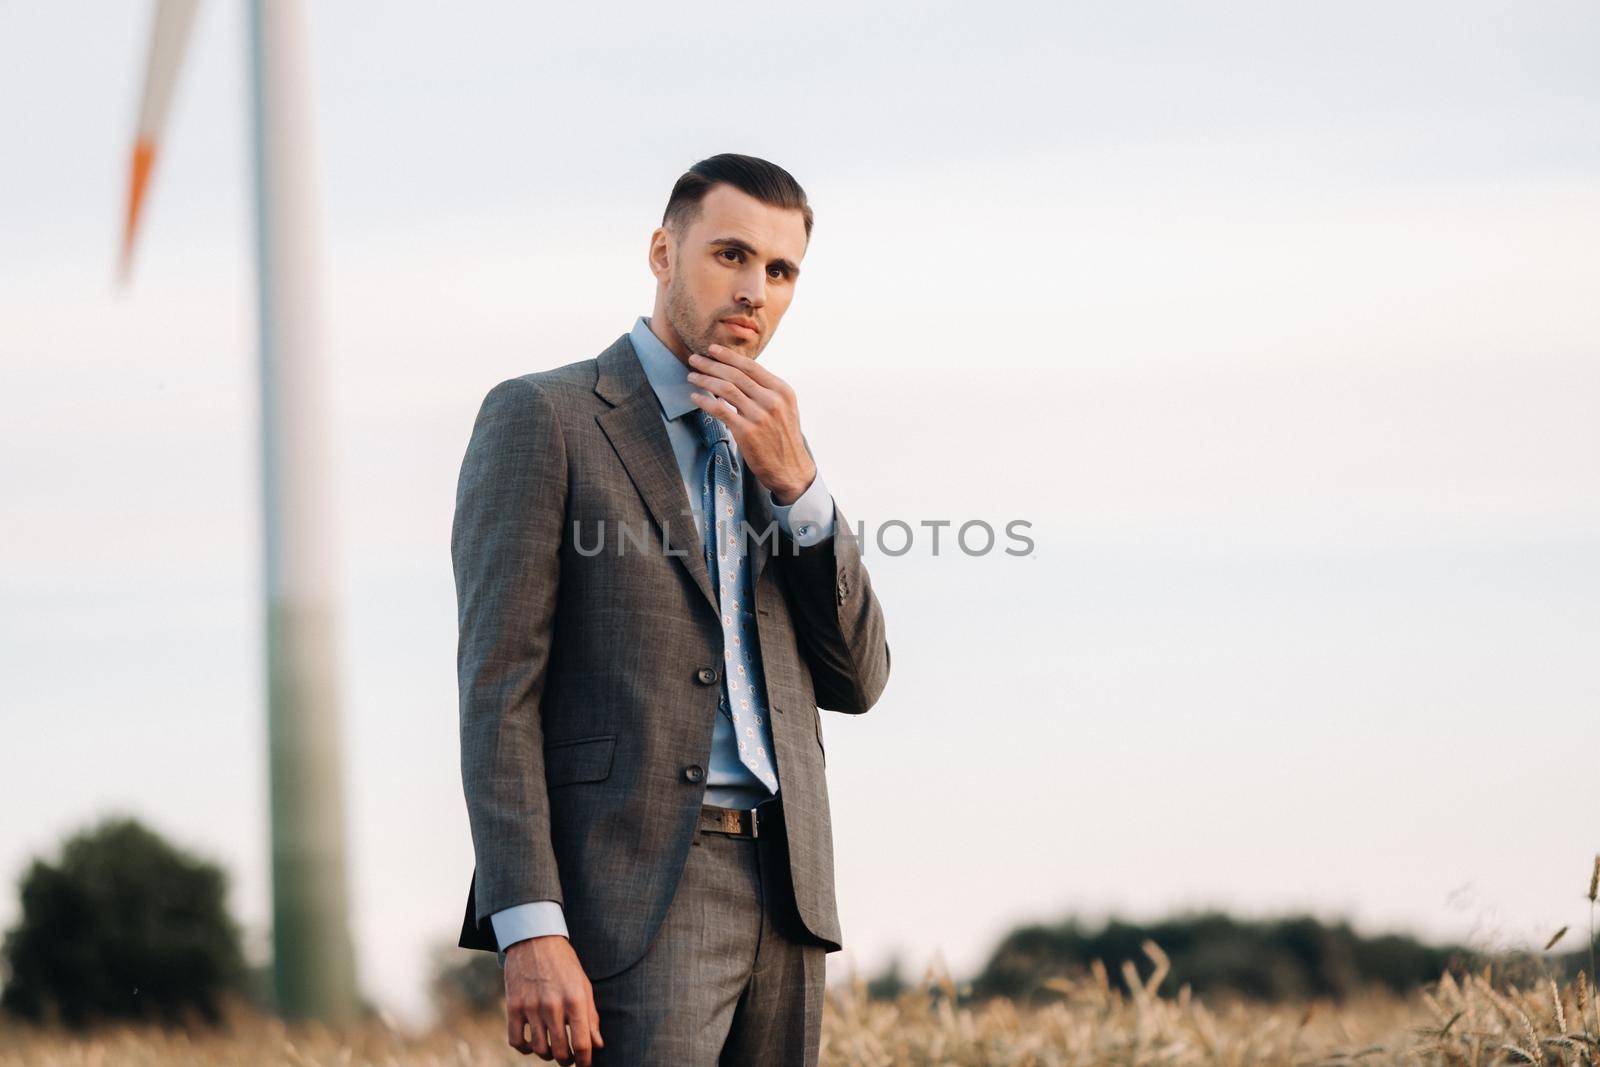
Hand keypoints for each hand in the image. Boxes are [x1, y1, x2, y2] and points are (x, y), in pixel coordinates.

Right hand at [504, 935, 602, 1063]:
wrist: (535, 939)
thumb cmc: (564, 964)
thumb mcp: (584, 985)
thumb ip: (591, 1016)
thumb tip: (597, 1045)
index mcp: (575, 1000)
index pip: (582, 1043)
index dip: (585, 1061)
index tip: (585, 1065)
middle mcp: (553, 1005)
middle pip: (560, 1051)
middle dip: (567, 1061)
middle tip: (569, 1058)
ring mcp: (531, 1006)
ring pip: (539, 1049)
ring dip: (547, 1055)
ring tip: (552, 1049)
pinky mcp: (513, 1006)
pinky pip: (516, 1041)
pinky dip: (524, 1049)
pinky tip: (531, 1044)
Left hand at [686, 344, 816, 504]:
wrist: (790, 469)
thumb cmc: (783, 438)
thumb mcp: (784, 408)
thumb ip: (766, 391)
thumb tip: (739, 374)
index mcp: (781, 390)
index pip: (751, 366)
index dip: (729, 355)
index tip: (712, 349)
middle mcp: (772, 400)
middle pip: (735, 374)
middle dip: (711, 364)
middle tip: (694, 358)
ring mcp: (759, 416)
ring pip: (726, 389)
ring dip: (705, 380)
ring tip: (692, 376)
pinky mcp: (746, 432)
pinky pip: (720, 410)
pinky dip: (705, 401)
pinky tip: (695, 397)